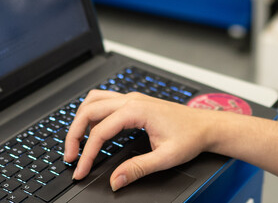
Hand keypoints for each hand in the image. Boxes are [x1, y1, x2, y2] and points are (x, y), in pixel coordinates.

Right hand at [63, 89, 211, 190]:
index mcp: (136, 110)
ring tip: (76, 143)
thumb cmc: (191, 136)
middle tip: (71, 157)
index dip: (87, 153)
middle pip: (89, 111)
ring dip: (80, 120)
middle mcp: (131, 100)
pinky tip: (92, 129)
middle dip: (74, 134)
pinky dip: (92, 113)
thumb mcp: (165, 158)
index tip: (81, 170)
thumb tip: (115, 180)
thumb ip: (137, 169)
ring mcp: (131, 98)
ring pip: (93, 101)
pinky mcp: (133, 102)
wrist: (206, 125)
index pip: (100, 131)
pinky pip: (104, 100)